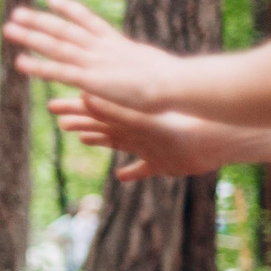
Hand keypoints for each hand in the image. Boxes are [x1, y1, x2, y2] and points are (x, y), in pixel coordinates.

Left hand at [4, 0, 186, 112]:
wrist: (175, 84)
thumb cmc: (173, 82)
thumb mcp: (153, 70)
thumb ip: (139, 68)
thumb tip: (141, 71)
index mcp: (118, 44)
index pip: (89, 21)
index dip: (70, 9)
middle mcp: (102, 48)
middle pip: (65, 29)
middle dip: (40, 20)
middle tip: (16, 12)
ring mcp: (94, 62)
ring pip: (56, 45)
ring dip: (31, 37)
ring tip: (8, 28)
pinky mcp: (90, 79)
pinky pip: (58, 71)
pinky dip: (38, 66)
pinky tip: (18, 62)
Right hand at [49, 91, 228, 180]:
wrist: (216, 141)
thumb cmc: (180, 128)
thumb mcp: (139, 120)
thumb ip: (113, 110)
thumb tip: (85, 94)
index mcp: (128, 120)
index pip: (94, 113)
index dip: (74, 110)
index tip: (53, 107)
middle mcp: (135, 131)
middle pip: (101, 126)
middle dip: (81, 122)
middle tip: (59, 120)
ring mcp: (148, 147)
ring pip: (116, 143)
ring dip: (99, 140)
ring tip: (82, 139)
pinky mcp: (161, 165)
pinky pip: (141, 169)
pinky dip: (131, 172)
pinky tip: (121, 177)